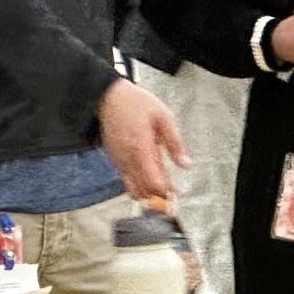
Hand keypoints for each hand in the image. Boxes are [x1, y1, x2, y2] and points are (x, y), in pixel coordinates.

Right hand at [97, 78, 188, 205]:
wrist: (108, 97)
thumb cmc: (135, 103)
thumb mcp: (163, 117)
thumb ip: (175, 143)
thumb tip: (185, 164)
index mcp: (141, 149)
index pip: (153, 184)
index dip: (166, 192)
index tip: (178, 192)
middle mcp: (127, 159)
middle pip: (143, 192)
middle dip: (159, 197)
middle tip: (174, 193)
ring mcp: (119, 161)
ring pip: (132, 189)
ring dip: (148, 193)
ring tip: (164, 187)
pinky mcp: (114, 160)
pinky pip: (126, 180)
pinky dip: (138, 184)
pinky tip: (150, 175)